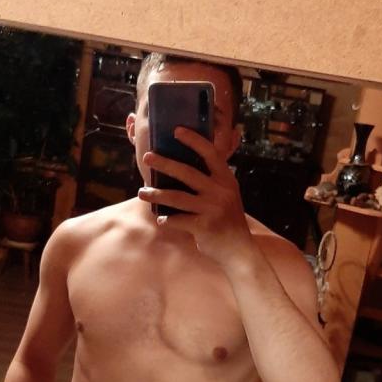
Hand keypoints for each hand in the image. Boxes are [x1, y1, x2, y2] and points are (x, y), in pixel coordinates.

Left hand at [138, 127, 255, 268]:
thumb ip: (211, 182)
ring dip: (156, 194)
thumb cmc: (227, 221)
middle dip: (164, 163)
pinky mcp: (204, 226)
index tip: (176, 130)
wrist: (239, 250)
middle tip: (147, 157)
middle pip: (187, 172)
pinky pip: (178, 220)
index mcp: (226, 180)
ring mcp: (213, 209)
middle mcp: (220, 191)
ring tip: (142, 192)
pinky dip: (167, 220)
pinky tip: (161, 219)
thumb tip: (181, 168)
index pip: (210, 153)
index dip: (193, 140)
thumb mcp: (226, 196)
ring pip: (177, 197)